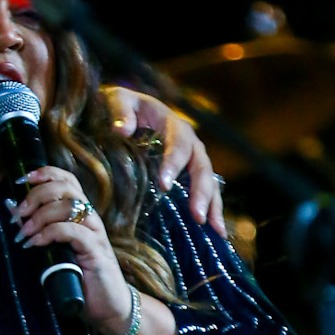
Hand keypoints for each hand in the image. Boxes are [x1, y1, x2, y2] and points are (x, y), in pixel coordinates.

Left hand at [11, 168, 133, 334]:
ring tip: (24, 234)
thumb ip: (37, 228)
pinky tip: (35, 244)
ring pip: (69, 206)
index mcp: (81, 214)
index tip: (22, 181)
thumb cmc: (80, 278)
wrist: (108, 307)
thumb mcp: (54, 250)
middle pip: (65, 188)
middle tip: (18, 215)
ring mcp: (95, 233)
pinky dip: (49, 234)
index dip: (44, 173)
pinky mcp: (96, 251)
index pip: (66, 179)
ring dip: (39, 216)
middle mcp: (90, 218)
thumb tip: (12, 207)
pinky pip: (73, 231)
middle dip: (36, 196)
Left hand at [102, 86, 224, 238]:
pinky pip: (207, 194)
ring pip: (209, 183)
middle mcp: (189, 143)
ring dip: (213, 206)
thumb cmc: (120, 107)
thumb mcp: (117, 100)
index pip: (179, 143)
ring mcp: (192, 161)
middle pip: (201, 167)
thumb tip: (122, 130)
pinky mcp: (190, 176)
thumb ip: (120, 110)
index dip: (174, 163)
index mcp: (173, 124)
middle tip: (197, 215)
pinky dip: (212, 212)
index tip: (164, 185)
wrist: (127, 111)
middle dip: (201, 192)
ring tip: (215, 230)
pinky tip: (217, 234)